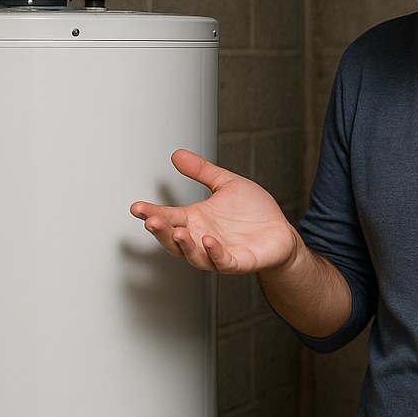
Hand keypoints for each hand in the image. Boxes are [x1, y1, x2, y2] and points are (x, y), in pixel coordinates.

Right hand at [130, 149, 298, 274]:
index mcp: (197, 220)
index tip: (137, 207)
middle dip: (161, 231)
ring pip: (194, 255)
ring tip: (179, 232)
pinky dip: (215, 253)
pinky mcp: (239, 262)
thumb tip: (177, 155)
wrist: (280, 232)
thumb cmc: (254, 212)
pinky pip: (223, 262)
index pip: (168, 217)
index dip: (152, 213)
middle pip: (174, 239)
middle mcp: (203, 238)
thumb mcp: (226, 184)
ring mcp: (219, 252)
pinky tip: (210, 241)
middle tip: (151, 220)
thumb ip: (201, 171)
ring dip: (185, 245)